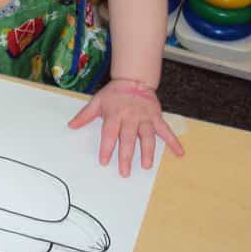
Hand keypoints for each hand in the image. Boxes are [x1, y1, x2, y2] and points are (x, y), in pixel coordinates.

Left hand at [68, 79, 183, 176]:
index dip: (107, 148)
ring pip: (147, 136)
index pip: (110, 133)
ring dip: (147, 152)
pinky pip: (166, 130)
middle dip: (126, 156)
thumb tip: (71, 125)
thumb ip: (85, 115)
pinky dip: (173, 141)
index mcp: (115, 114)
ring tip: (146, 166)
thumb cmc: (114, 93)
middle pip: (128, 139)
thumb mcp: (97, 101)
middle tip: (125, 172)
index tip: (105, 162)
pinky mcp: (156, 117)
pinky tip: (179, 153)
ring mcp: (145, 118)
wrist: (134, 79)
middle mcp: (130, 117)